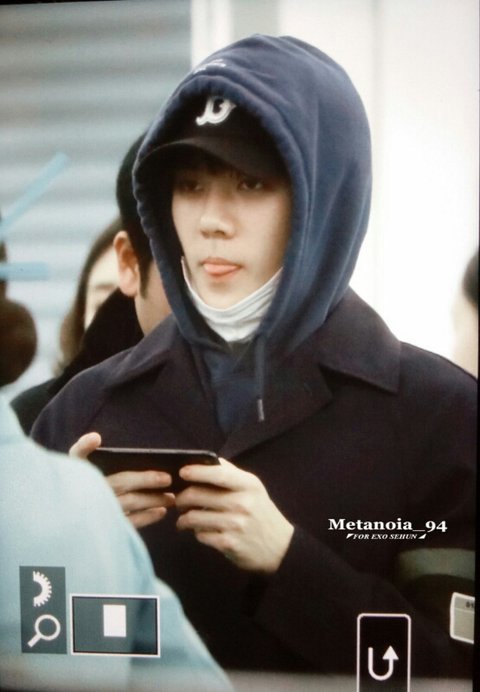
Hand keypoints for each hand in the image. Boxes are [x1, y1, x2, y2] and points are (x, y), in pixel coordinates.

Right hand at [69, 433, 173, 528]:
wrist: (76, 524)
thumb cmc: (87, 491)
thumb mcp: (85, 473)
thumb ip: (94, 456)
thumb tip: (104, 442)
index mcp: (79, 473)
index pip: (77, 454)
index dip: (84, 446)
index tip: (96, 438)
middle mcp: (86, 491)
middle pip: (120, 481)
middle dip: (146, 479)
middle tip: (168, 479)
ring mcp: (94, 512)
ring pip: (129, 502)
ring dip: (153, 499)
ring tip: (171, 497)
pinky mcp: (104, 529)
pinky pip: (130, 523)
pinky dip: (147, 517)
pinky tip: (161, 511)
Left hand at [175, 459, 293, 572]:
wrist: (280, 547)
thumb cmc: (261, 513)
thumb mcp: (253, 488)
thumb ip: (231, 473)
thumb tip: (206, 461)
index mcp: (248, 486)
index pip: (219, 474)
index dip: (197, 472)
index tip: (182, 471)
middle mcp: (242, 504)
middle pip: (198, 495)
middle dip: (182, 498)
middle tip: (179, 500)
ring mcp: (235, 525)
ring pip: (194, 517)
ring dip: (184, 519)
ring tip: (183, 519)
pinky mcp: (228, 544)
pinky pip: (200, 535)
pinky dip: (197, 533)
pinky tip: (200, 531)